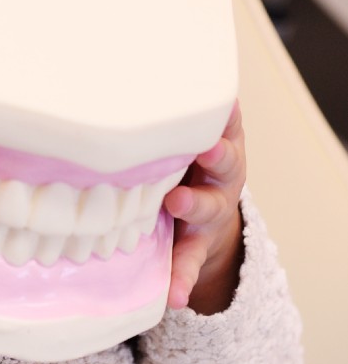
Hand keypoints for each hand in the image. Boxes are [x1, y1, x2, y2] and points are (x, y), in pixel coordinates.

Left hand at [163, 101, 245, 314]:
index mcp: (215, 145)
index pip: (223, 125)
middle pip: (224, 163)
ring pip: (208, 208)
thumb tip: (138, 69)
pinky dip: (184, 276)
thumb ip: (168, 113)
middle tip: (206, 148)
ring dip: (195, 205)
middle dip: (217, 155)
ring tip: (178, 204)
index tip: (220, 103)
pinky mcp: (196, 245)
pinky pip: (190, 261)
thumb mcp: (182, 136)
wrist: (199, 212)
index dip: (221, 115)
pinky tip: (176, 294)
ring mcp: (209, 212)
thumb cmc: (182, 161)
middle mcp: (218, 177)